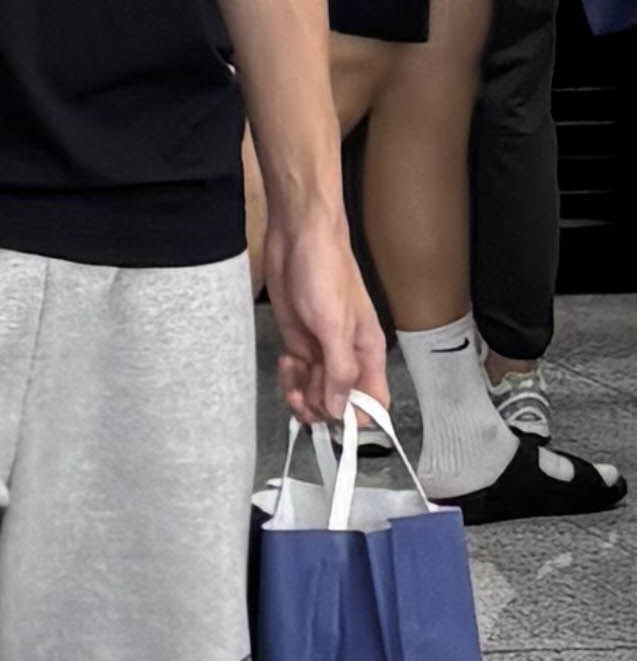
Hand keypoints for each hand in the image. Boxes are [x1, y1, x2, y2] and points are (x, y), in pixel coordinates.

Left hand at [262, 215, 388, 427]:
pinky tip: (286, 364)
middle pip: (340, 400)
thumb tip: (341, 408)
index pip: (374, 400)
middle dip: (322, 407)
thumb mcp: (335, 325)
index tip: (336, 423)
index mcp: (367, 352)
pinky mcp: (299, 338)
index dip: (358, 417)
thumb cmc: (325, 270)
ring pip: (316, 389)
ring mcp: (321, 348)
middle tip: (304, 398)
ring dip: (302, 395)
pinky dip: (289, 376)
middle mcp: (347, 354)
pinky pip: (297, 372)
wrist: (297, 238)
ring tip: (292, 384)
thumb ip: (340, 369)